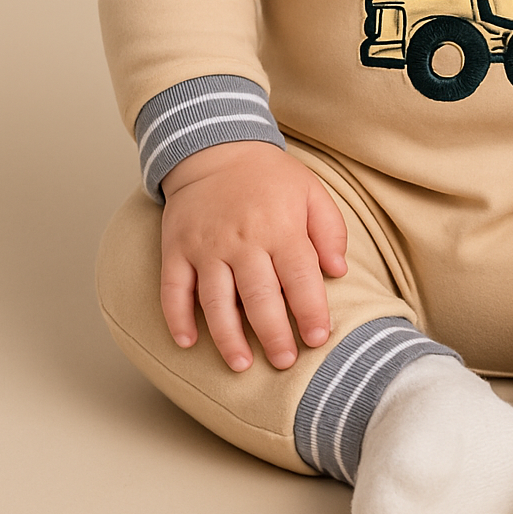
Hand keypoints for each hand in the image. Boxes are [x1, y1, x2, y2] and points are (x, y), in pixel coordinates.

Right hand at [160, 141, 347, 371]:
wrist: (215, 148)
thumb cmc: (269, 177)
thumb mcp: (311, 191)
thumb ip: (329, 231)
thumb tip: (339, 271)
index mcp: (280, 226)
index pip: (300, 277)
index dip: (310, 311)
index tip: (318, 339)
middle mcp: (243, 239)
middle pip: (259, 296)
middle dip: (273, 334)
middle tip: (284, 362)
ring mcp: (206, 246)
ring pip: (215, 301)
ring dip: (228, 337)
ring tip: (242, 364)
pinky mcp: (177, 249)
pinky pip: (173, 289)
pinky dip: (177, 318)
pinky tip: (187, 342)